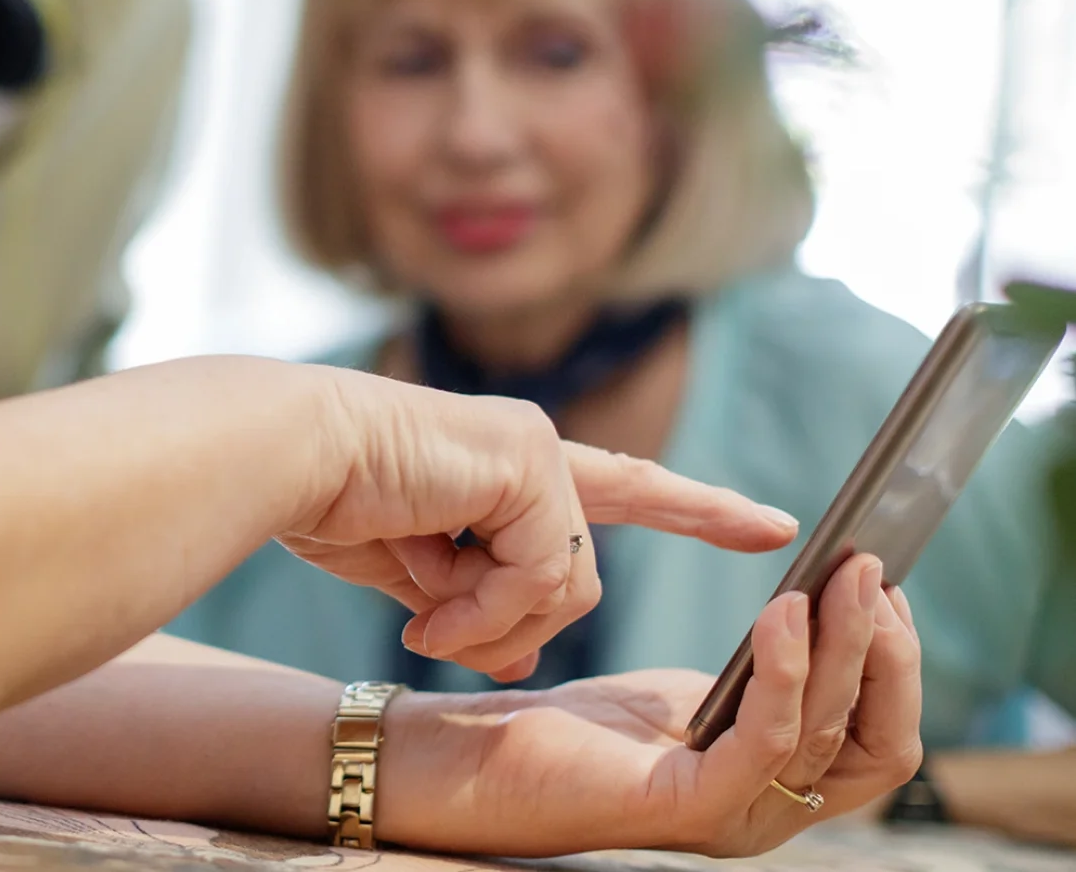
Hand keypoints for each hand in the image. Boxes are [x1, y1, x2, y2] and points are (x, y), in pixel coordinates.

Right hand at [280, 368, 798, 678]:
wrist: (290, 455)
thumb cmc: (339, 500)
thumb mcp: (421, 574)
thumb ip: (478, 605)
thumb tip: (519, 659)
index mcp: (517, 468)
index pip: (627, 487)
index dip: (696, 507)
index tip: (770, 522)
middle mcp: (540, 449)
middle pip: (579, 577)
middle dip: (511, 622)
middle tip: (433, 633)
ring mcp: (540, 450)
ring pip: (568, 584)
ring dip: (488, 619)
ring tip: (420, 609)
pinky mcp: (530, 462)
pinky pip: (542, 573)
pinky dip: (485, 608)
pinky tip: (427, 604)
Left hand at [378, 555, 922, 856]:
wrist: (489, 756)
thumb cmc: (589, 722)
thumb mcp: (698, 689)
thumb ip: (764, 669)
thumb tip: (818, 601)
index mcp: (780, 778)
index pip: (878, 733)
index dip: (894, 658)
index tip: (880, 578)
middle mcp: (770, 807)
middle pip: (877, 743)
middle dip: (886, 649)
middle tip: (871, 567)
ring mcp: (733, 815)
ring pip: (827, 734)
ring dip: (843, 645)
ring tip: (841, 575)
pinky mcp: (686, 808)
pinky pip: (764, 744)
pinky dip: (784, 673)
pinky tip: (781, 610)